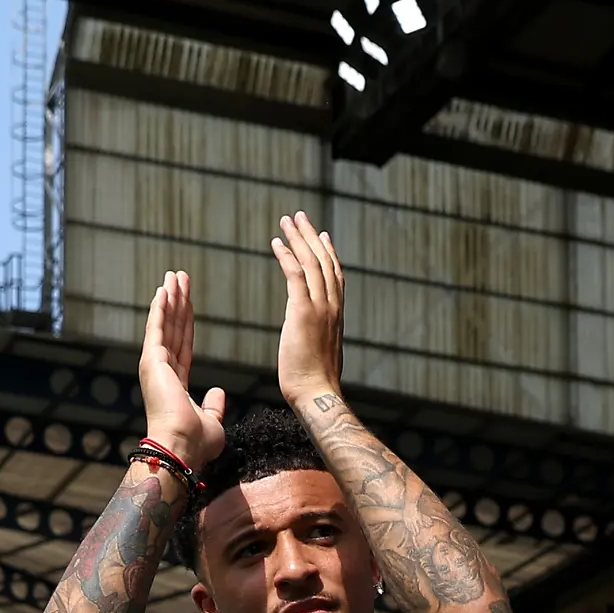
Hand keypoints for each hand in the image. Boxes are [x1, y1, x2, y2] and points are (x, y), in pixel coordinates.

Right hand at [136, 271, 227, 472]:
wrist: (181, 448)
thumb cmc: (195, 444)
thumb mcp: (212, 420)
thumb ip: (214, 404)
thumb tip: (218, 392)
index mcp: (176, 383)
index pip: (183, 345)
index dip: (186, 322)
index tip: (188, 302)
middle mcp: (163, 371)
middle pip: (173, 329)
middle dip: (177, 302)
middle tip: (180, 278)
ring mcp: (155, 365)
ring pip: (165, 324)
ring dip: (169, 298)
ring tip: (173, 276)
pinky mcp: (152, 361)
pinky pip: (157, 328)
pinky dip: (159, 308)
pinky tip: (163, 290)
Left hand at [272, 211, 345, 409]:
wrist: (317, 395)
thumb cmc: (315, 385)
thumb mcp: (321, 355)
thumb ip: (318, 339)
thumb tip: (313, 340)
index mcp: (337, 316)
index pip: (335, 276)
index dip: (329, 254)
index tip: (321, 236)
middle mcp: (332, 307)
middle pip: (325, 262)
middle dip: (311, 237)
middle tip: (300, 217)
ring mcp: (320, 308)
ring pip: (312, 262)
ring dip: (298, 239)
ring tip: (286, 221)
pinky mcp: (303, 312)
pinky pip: (295, 275)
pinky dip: (287, 256)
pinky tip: (276, 243)